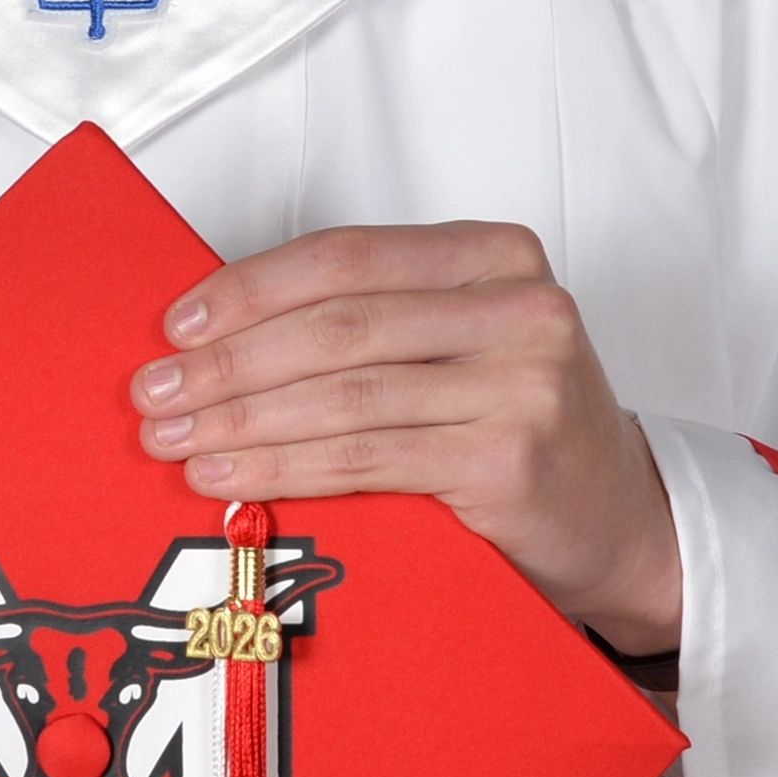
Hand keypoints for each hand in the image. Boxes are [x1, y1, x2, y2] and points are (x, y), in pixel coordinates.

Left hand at [129, 221, 679, 654]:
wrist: (622, 522)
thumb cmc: (519, 428)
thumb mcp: (461, 346)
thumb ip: (373, 323)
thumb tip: (216, 334)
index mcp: (497, 254)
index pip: (348, 256)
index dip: (252, 285)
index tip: (178, 322)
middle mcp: (520, 306)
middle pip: (339, 323)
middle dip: (230, 359)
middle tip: (155, 392)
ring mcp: (523, 382)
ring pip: (345, 392)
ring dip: (242, 417)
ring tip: (176, 440)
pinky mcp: (510, 457)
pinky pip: (369, 456)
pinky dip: (287, 465)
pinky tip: (233, 473)